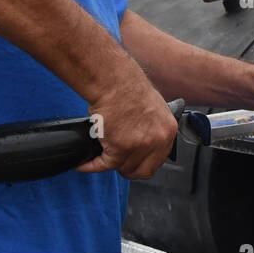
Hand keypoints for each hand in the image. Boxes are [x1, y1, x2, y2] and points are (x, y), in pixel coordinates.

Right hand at [75, 61, 177, 179]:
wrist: (113, 81)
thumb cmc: (129, 88)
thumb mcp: (154, 109)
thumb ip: (154, 129)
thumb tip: (146, 145)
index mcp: (168, 130)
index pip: (158, 161)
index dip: (142, 164)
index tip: (133, 164)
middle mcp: (158, 139)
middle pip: (142, 171)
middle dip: (128, 169)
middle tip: (116, 163)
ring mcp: (140, 145)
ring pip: (123, 168)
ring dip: (109, 164)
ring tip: (99, 157)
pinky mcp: (120, 147)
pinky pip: (104, 165)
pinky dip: (91, 165)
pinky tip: (85, 163)